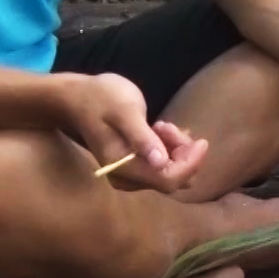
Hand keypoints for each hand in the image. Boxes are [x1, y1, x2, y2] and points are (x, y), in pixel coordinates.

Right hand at [58, 72, 208, 191]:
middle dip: (183, 153)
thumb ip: (141, 137)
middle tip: (167, 125)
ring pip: (170, 171)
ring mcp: (130, 173)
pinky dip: (169, 147)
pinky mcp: (134, 165)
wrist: (77, 97)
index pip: (168, 179)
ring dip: (176, 148)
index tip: (201, 141)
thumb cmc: (100, 98)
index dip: (191, 163)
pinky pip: (163, 164)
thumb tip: (160, 162)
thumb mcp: (124, 111)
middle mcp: (126, 178)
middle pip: (172, 178)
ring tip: (160, 124)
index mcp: (123, 167)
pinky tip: (158, 128)